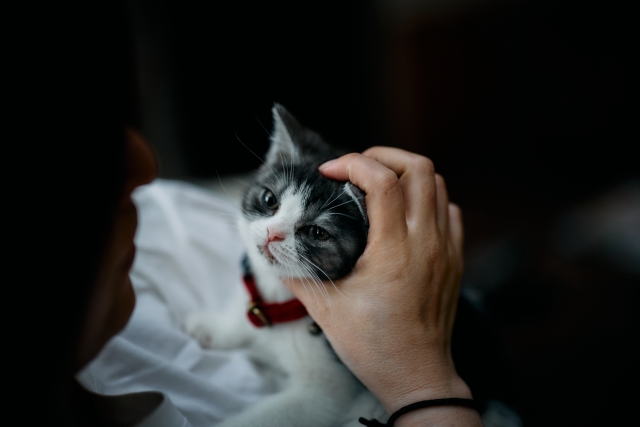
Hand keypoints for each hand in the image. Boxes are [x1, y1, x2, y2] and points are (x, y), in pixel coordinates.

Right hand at [284, 147, 480, 424]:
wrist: (416, 376)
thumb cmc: (373, 345)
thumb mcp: (326, 308)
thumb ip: (297, 272)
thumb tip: (273, 249)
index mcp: (394, 251)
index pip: (383, 182)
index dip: (353, 164)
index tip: (330, 172)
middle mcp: (426, 243)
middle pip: (420, 168)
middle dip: (384, 156)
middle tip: (357, 168)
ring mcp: (446, 250)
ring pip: (439, 185)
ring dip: (407, 174)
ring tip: (378, 184)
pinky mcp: (455, 260)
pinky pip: (450, 211)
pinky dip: (429, 199)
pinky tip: (406, 212)